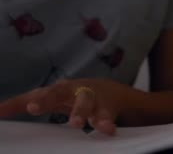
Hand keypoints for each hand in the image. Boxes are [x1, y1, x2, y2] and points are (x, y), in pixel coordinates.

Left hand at [0, 79, 131, 134]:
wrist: (110, 92)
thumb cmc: (71, 96)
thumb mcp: (49, 97)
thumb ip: (22, 104)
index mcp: (56, 90)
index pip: (39, 94)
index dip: (28, 102)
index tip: (15, 110)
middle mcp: (72, 90)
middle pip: (59, 92)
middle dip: (45, 98)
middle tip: (34, 108)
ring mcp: (91, 98)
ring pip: (85, 102)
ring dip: (80, 112)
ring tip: (76, 124)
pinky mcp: (107, 107)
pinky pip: (106, 115)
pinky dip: (106, 122)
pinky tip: (107, 129)